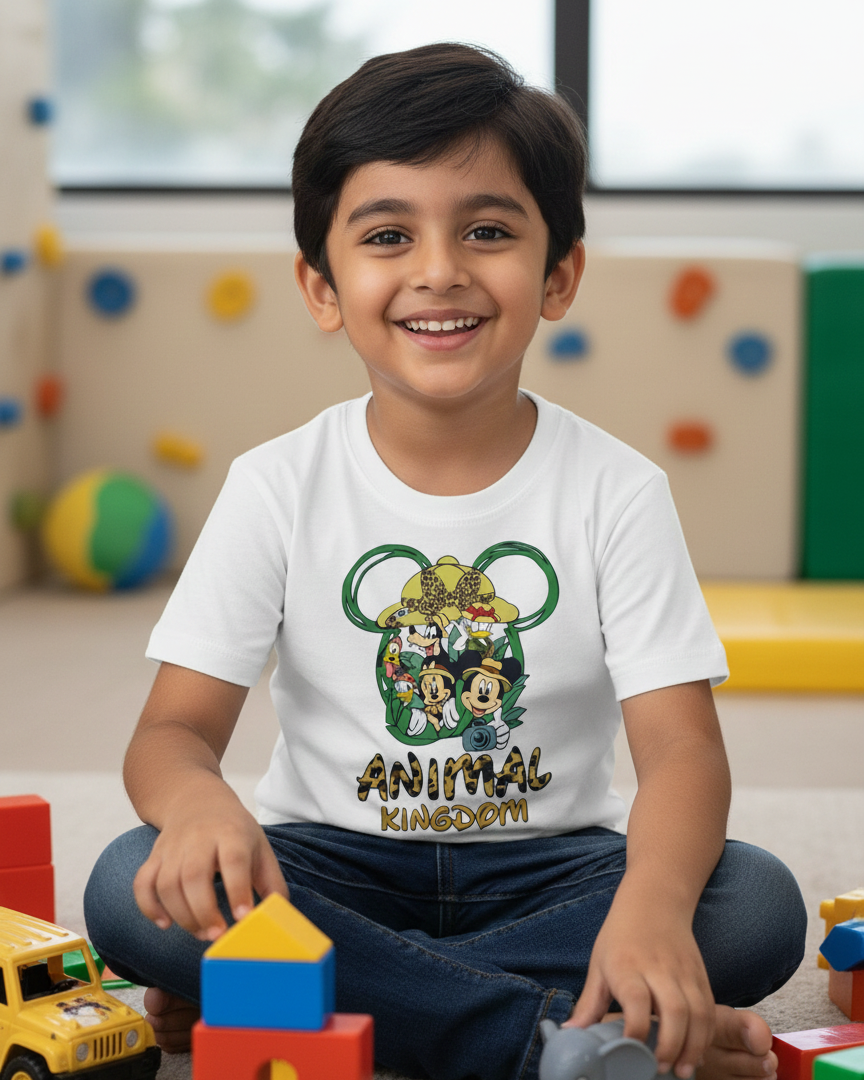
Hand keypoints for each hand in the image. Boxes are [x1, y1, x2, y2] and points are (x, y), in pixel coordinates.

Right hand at [133, 780, 287, 940]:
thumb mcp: (260, 847)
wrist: (198, 800)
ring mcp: (173, 847)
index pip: (233, 860)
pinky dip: (149, 907)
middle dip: (204, 911)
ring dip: (182, 916)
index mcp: (232, 833)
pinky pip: (143, 883)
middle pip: (194, 875)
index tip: (243, 918)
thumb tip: (276, 918)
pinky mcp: (154, 857)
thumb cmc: (234, 830)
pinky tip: (165, 924)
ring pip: (168, 884)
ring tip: (202, 932)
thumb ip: (272, 882)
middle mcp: (199, 838)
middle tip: (218, 934)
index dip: (238, 890)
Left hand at [565, 896, 715, 1079]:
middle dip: (670, 1046)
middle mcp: (658, 968)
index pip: (635, 1000)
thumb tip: (570, 1033)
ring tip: (682, 1070)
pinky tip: (695, 1053)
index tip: (630, 1052)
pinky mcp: (701, 974)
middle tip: (660, 1069)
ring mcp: (683, 971)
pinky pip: (709, 1008)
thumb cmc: (621, 936)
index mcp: (627, 965)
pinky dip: (706, 1034)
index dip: (635, 1029)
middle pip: (674, 1010)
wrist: (654, 901)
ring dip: (693, 1046)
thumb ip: (590, 1003)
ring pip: (698, 1012)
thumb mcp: (599, 964)